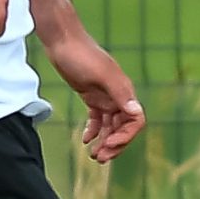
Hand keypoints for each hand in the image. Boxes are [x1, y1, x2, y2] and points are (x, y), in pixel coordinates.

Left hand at [47, 35, 145, 162]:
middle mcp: (118, 96)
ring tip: (93, 155)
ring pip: (110, 125)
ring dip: (104, 141)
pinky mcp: (91, 96)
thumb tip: (136, 111)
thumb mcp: (100, 74)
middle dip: (114, 144)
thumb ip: (119, 92)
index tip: (109, 144)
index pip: (135, 120)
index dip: (125, 136)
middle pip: (123, 127)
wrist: (63, 40)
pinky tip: (85, 139)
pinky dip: (93, 130)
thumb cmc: (81, 55)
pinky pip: (97, 118)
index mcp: (124, 91)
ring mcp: (105, 96)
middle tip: (99, 158)